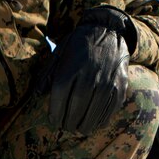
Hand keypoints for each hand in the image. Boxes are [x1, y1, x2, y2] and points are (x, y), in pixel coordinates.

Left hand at [43, 5, 133, 133]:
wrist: (108, 30)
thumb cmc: (79, 45)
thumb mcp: (60, 53)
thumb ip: (48, 73)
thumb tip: (37, 93)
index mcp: (72, 65)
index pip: (60, 93)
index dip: (55, 111)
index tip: (53, 121)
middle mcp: (91, 73)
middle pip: (77, 105)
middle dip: (69, 121)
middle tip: (66, 127)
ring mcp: (108, 80)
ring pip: (94, 110)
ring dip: (85, 124)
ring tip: (79, 129)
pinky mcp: (121, 84)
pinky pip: (110, 107)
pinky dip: (102, 119)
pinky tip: (95, 123)